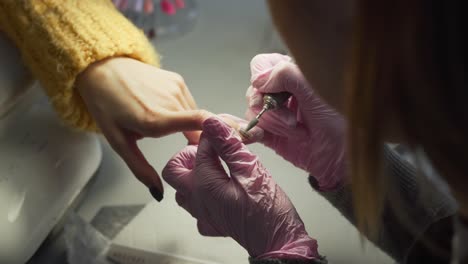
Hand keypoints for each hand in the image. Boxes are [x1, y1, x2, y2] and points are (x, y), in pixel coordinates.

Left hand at [76, 57, 209, 198]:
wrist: (102, 68)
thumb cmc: (107, 106)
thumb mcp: (119, 142)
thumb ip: (140, 169)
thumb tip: (158, 193)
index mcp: (155, 119)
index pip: (200, 122)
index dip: (219, 134)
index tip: (227, 148)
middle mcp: (170, 100)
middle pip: (199, 128)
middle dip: (197, 142)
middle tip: (183, 151)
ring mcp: (176, 87)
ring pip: (195, 117)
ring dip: (188, 127)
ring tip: (164, 126)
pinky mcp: (178, 80)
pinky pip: (189, 103)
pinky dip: (183, 112)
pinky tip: (165, 111)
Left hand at [162, 117, 320, 259]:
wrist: (278, 242)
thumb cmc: (267, 211)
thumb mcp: (250, 170)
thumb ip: (229, 145)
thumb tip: (213, 123)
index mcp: (204, 184)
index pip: (200, 146)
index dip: (217, 133)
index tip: (232, 131)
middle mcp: (197, 200)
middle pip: (174, 169)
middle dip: (190, 154)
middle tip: (212, 150)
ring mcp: (202, 214)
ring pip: (182, 188)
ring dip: (194, 174)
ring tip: (216, 168)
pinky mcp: (212, 223)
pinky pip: (196, 206)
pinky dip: (203, 194)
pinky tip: (221, 190)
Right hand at [246, 53, 345, 190]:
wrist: (344, 157)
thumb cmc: (341, 121)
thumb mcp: (317, 91)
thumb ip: (287, 76)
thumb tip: (258, 80)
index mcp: (294, 75)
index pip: (263, 65)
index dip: (262, 78)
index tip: (271, 92)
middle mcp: (282, 92)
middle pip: (254, 91)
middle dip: (271, 108)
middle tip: (292, 120)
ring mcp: (275, 114)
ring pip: (253, 112)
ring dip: (273, 124)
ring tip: (296, 133)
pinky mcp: (271, 135)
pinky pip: (250, 129)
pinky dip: (250, 131)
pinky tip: (256, 135)